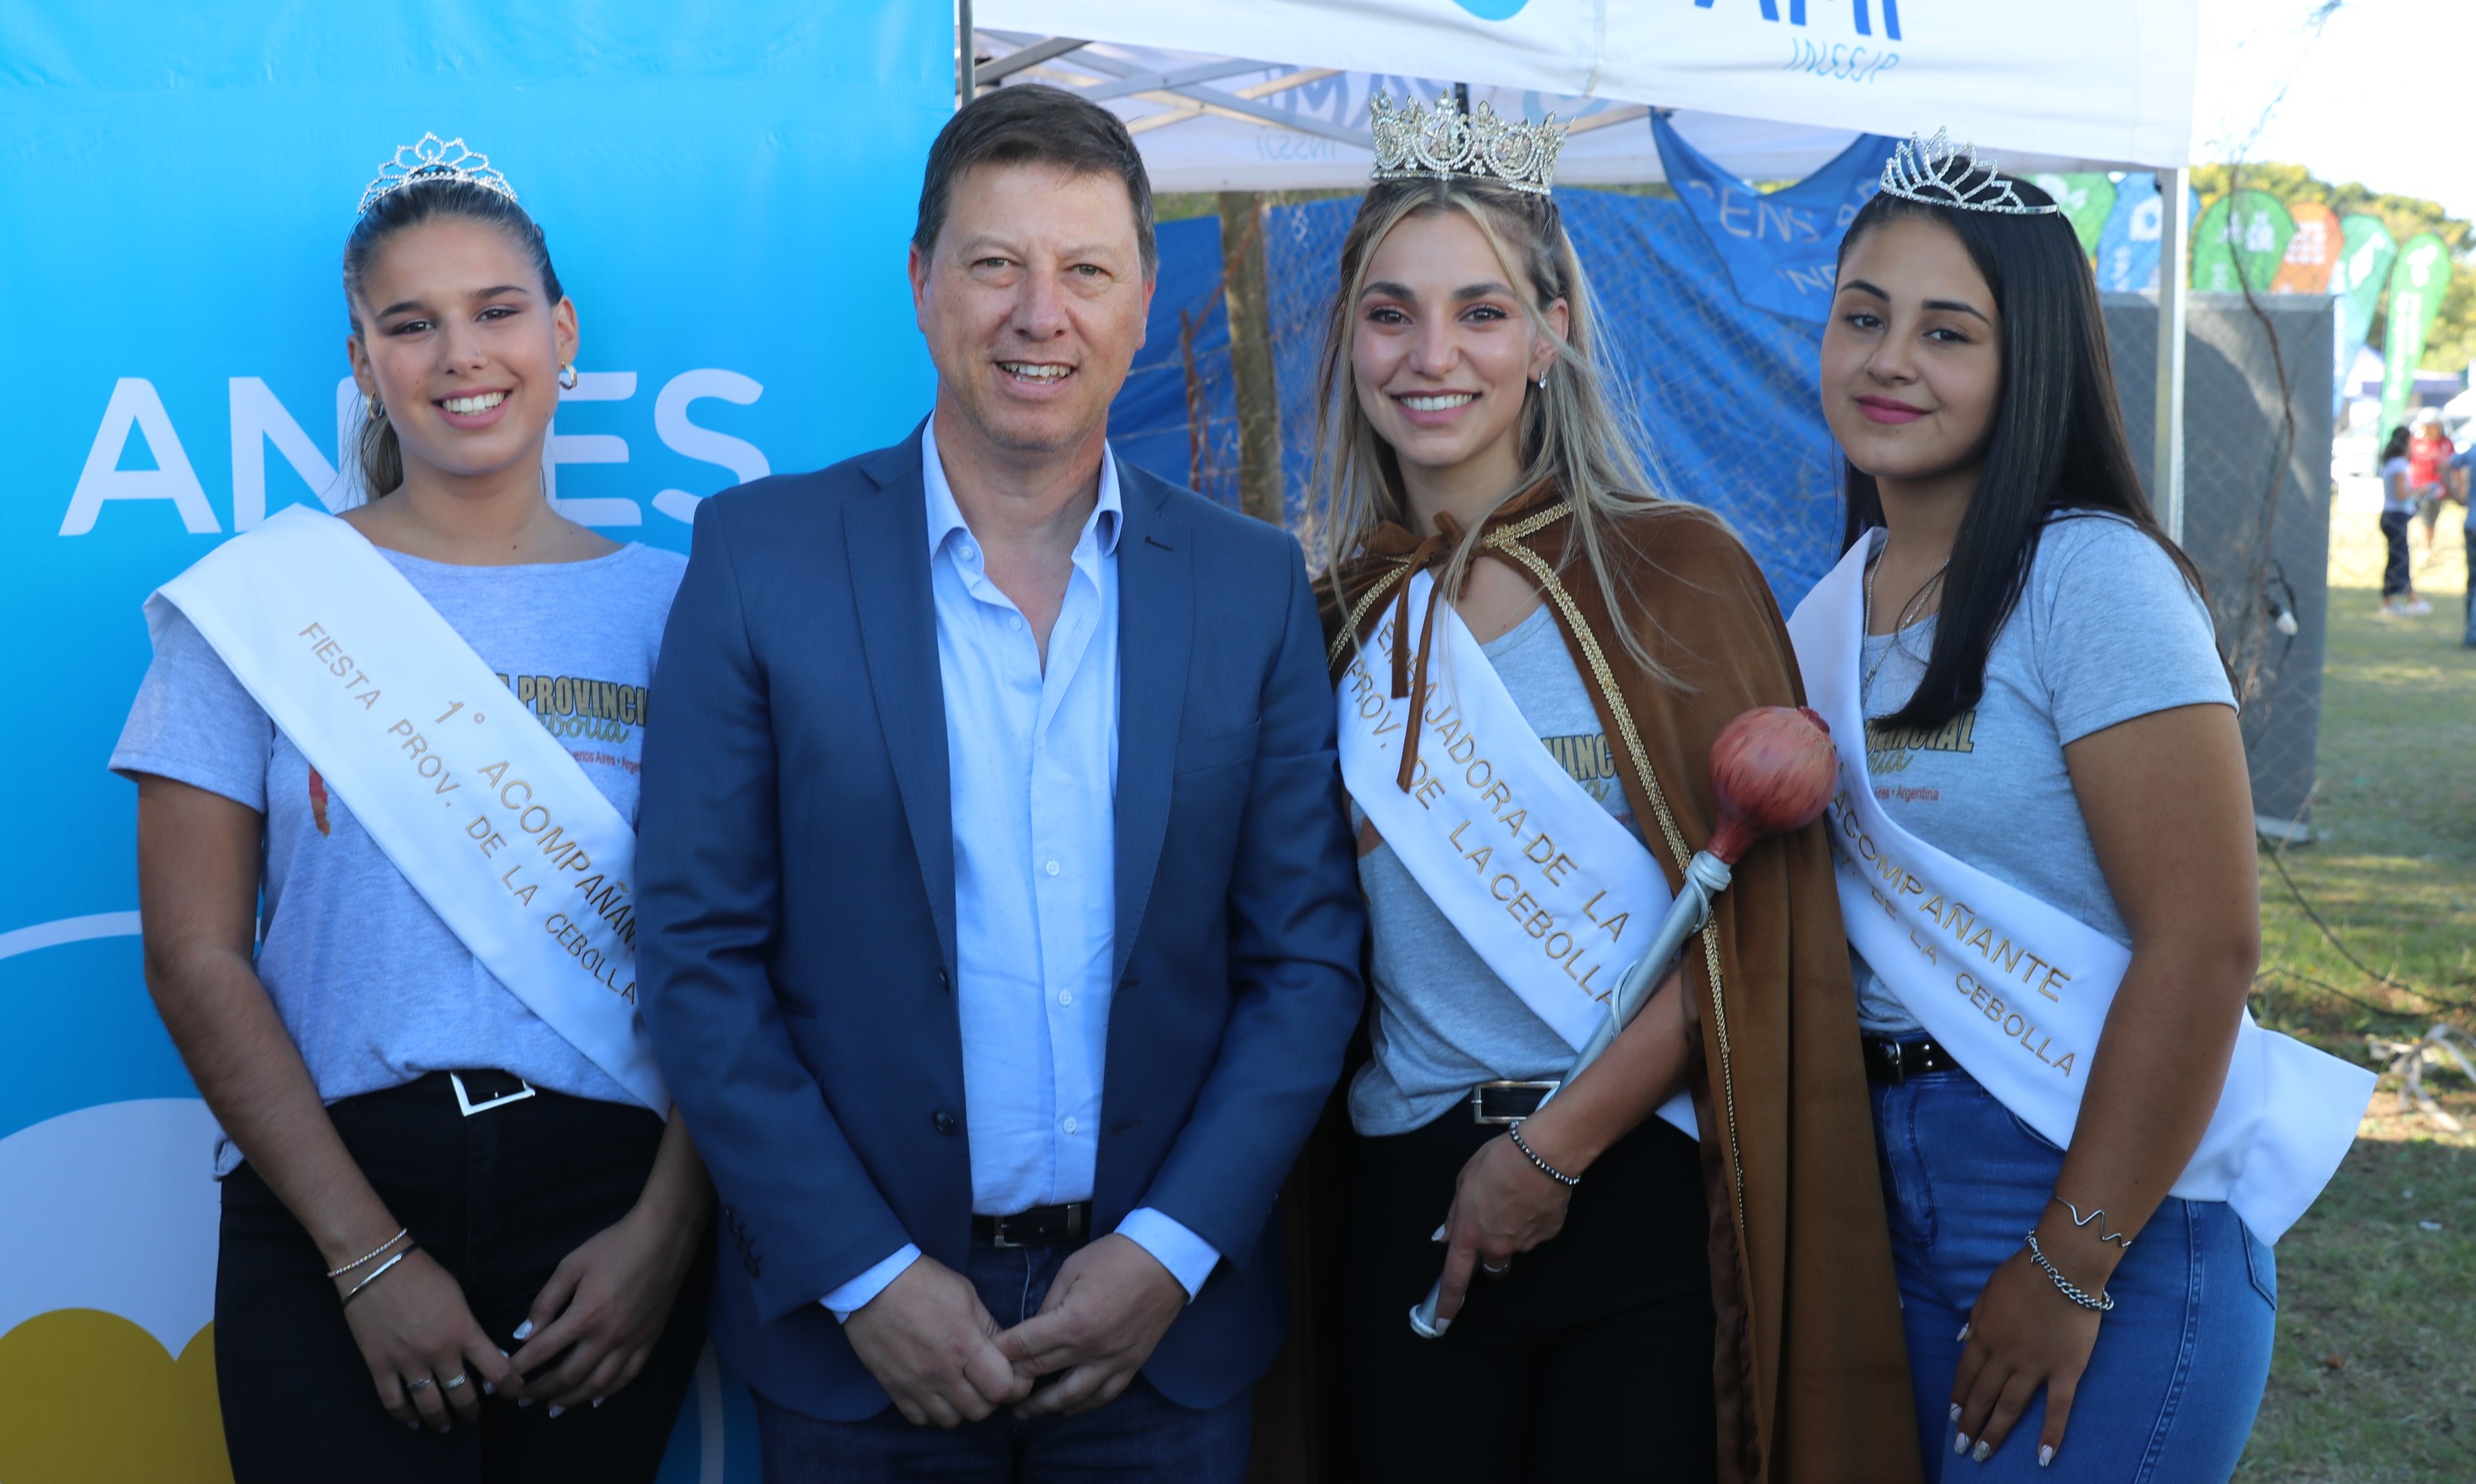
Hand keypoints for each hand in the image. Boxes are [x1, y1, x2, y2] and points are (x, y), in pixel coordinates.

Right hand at [337, 1246, 520, 1430]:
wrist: (375, 1264)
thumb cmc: (422, 1273)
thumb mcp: (458, 1297)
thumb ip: (470, 1328)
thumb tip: (487, 1354)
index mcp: (464, 1331)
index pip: (497, 1370)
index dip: (510, 1386)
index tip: (514, 1393)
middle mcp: (440, 1353)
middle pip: (463, 1396)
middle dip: (472, 1410)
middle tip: (472, 1413)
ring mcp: (408, 1362)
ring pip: (430, 1406)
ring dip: (441, 1420)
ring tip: (445, 1424)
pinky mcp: (380, 1366)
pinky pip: (394, 1402)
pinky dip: (405, 1417)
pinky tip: (412, 1421)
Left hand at [507, 1198, 703, 1412]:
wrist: (663, 1239)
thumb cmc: (614, 1246)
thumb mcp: (572, 1265)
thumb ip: (546, 1302)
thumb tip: (524, 1335)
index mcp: (585, 1316)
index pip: (543, 1351)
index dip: (519, 1368)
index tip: (503, 1378)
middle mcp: (607, 1336)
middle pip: (568, 1375)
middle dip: (541, 1390)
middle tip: (522, 1399)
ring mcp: (631, 1342)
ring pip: (597, 1384)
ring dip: (572, 1399)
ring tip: (553, 1408)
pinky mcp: (649, 1341)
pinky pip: (627, 1376)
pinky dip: (608, 1393)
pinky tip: (594, 1399)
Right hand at [844, 1257, 1030, 1426]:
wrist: (872, 1283)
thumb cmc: (922, 1282)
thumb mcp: (967, 1295)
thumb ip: (989, 1327)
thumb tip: (1005, 1350)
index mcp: (964, 1344)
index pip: (1002, 1387)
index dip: (1014, 1384)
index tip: (1013, 1374)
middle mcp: (941, 1371)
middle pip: (980, 1411)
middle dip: (991, 1398)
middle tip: (986, 1380)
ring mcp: (915, 1384)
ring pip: (951, 1420)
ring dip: (962, 1408)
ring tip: (961, 1387)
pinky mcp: (894, 1389)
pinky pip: (920, 1419)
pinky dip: (933, 1413)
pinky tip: (936, 1393)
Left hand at [994, 1235, 1187, 1417]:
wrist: (1166, 1261)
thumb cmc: (1116, 1258)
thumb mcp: (1072, 1269)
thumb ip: (1049, 1303)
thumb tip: (1034, 1329)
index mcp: (1072, 1322)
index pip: (1024, 1347)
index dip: (1000, 1353)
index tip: (982, 1358)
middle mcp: (1090, 1349)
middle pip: (1041, 1372)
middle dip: (1014, 1380)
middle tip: (994, 1387)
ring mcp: (1112, 1361)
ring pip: (1071, 1396)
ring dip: (1044, 1406)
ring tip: (1023, 1411)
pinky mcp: (1131, 1365)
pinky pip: (1104, 1395)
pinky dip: (1083, 1405)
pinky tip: (1068, 1407)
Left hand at [1430, 1132, 1572, 1328]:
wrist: (1543, 1154)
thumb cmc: (1497, 1161)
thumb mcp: (1463, 1181)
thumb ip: (1454, 1215)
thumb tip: (1444, 1237)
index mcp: (1469, 1234)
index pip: (1454, 1279)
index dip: (1446, 1305)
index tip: (1440, 1325)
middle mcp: (1496, 1247)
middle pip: (1491, 1266)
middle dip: (1490, 1253)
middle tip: (1494, 1223)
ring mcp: (1525, 1244)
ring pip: (1515, 1248)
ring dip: (1513, 1232)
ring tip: (1517, 1199)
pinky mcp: (1548, 1235)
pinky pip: (1536, 1234)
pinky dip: (1533, 1221)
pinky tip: (1534, 1199)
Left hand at [1951, 1241, 2108, 1466]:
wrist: (2064, 1265)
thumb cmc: (2025, 1272)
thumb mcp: (1988, 1290)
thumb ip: (1975, 1318)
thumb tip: (1961, 1340)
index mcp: (1985, 1334)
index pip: (1966, 1374)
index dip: (1959, 1398)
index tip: (1953, 1418)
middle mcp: (2005, 1355)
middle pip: (1983, 1396)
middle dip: (1970, 1424)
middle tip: (1962, 1447)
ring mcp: (2035, 1365)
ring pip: (2010, 1407)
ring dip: (1995, 1433)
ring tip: (1983, 1454)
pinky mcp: (2066, 1370)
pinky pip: (2057, 1407)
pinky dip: (2050, 1433)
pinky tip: (2042, 1457)